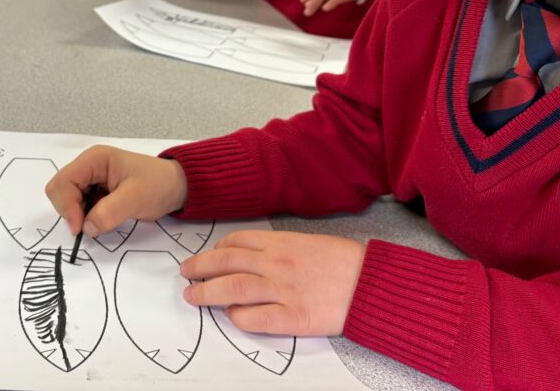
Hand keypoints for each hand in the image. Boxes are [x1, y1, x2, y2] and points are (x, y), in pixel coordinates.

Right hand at [46, 146, 187, 236]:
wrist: (176, 187)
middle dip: (69, 211)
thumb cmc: (158, 185)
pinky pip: (79, 206)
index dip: (66, 206)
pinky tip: (101, 220)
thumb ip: (109, 212)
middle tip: (88, 227)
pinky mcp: (95, 191)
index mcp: (95, 159)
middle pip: (60, 190)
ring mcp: (91, 179)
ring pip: (67, 200)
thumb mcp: (136, 198)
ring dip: (77, 215)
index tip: (80, 229)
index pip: (63, 181)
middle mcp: (88, 166)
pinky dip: (85, 217)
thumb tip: (86, 228)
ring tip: (99, 222)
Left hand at [180, 230, 365, 335]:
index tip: (208, 256)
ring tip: (192, 296)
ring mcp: (283, 290)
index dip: (216, 249)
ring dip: (207, 293)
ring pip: (232, 289)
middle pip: (226, 263)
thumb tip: (257, 255)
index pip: (238, 241)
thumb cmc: (347, 262)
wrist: (374, 284)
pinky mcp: (293, 317)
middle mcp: (277, 263)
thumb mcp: (310, 242)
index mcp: (282, 242)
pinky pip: (255, 318)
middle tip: (185, 273)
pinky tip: (231, 316)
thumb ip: (282, 247)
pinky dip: (238, 317)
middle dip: (200, 267)